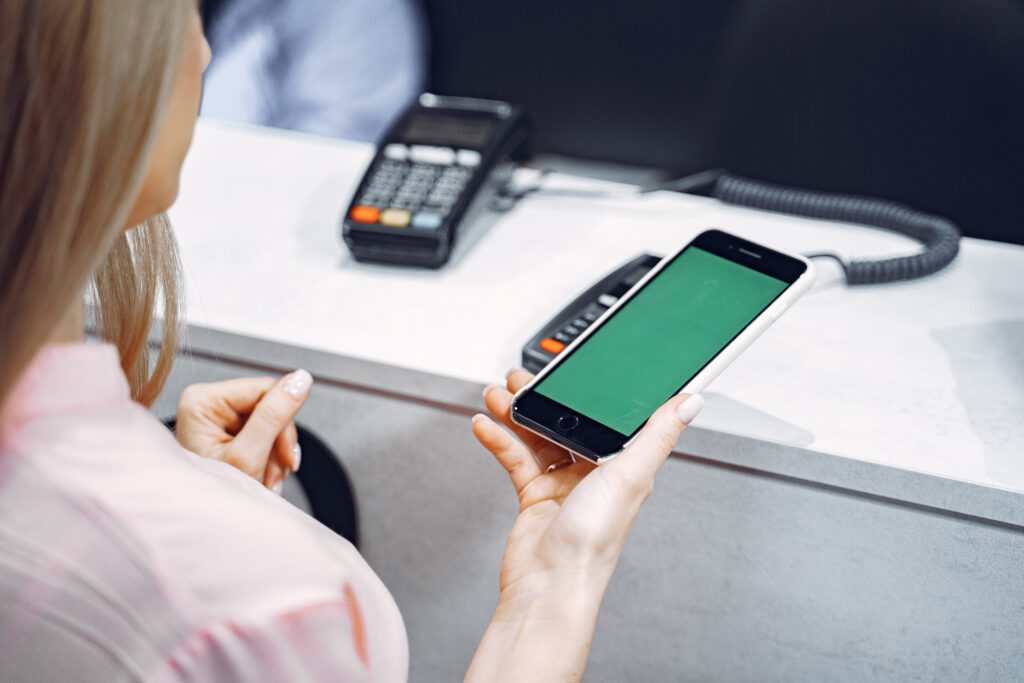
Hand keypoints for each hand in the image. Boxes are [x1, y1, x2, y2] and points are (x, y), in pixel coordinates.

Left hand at [174, 370, 311, 492]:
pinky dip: (269, 456)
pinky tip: (263, 472)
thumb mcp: (249, 455)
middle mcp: (207, 404)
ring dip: (276, 453)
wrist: (205, 525)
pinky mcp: (227, 429)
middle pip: (268, 405)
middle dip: (277, 443)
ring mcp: (216, 417)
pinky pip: (263, 431)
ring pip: (270, 420)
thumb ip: (275, 415)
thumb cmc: (212, 497)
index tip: (284, 453)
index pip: (264, 389)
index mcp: (203, 401)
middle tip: (274, 471)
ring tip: (267, 477)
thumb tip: (300, 380)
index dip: (282, 421)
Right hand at [466, 369, 702, 681]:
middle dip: (541, 399)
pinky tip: (486, 426)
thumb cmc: (593, 542)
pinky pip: (517, 458)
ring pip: (537, 437)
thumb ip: (658, 434)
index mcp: (624, 465)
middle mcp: (595, 472)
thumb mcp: (630, 476)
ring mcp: (563, 484)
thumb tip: (690, 401)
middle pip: (566, 423)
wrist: (550, 584)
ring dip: (516, 415)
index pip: (605, 416)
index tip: (571, 371)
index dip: (585, 392)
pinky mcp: (536, 496)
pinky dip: (500, 440)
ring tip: (498, 396)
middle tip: (521, 380)